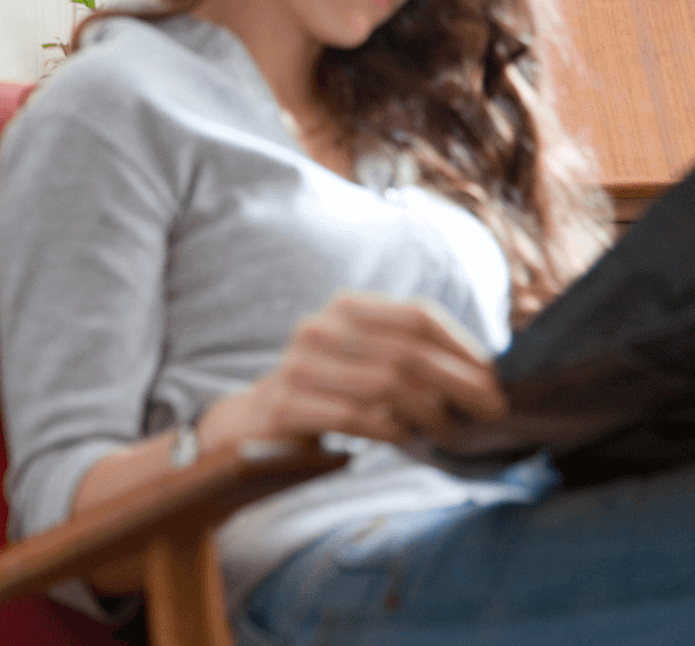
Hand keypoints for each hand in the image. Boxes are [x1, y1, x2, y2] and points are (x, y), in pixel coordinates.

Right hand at [197, 291, 507, 453]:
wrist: (254, 424)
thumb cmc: (328, 394)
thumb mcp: (367, 361)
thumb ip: (412, 358)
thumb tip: (483, 376)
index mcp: (345, 308)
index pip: (417, 316)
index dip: (462, 347)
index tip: (493, 379)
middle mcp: (319, 328)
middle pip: (407, 352)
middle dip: (459, 383)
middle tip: (490, 411)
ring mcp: (298, 365)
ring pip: (384, 384)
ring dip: (428, 412)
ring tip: (447, 430)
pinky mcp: (286, 404)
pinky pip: (354, 416)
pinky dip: (390, 430)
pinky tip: (405, 439)